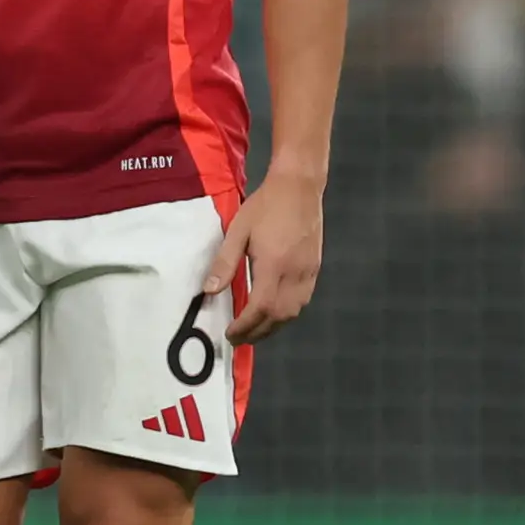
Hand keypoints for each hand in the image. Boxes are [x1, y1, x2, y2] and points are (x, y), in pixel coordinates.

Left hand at [203, 172, 322, 342]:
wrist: (299, 186)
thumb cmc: (265, 206)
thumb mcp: (238, 230)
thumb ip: (224, 263)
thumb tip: (209, 291)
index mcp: (274, 265)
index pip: (261, 308)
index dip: (245, 326)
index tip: (230, 333)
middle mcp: (295, 274)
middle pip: (279, 317)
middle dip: (258, 333)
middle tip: (238, 337)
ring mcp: (308, 272)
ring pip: (294, 312)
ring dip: (273, 326)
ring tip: (254, 329)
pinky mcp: (315, 268)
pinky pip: (302, 301)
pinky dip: (287, 313)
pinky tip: (274, 311)